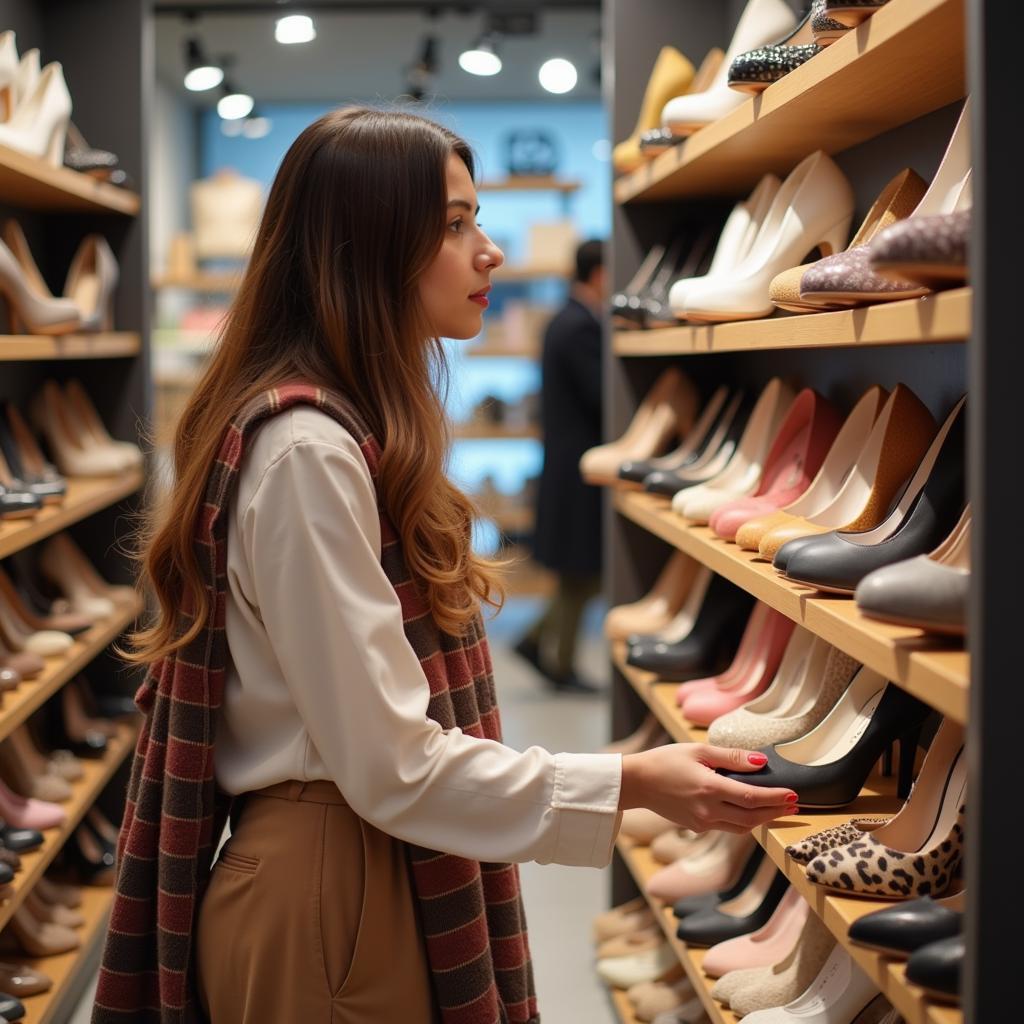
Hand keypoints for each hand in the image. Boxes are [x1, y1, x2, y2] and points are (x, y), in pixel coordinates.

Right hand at [620, 743, 796, 833]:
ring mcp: (702, 822)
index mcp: (709, 789)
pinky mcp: (697, 827)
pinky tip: (750, 811)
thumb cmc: (665, 761)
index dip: (776, 798)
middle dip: (776, 812)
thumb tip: (761, 762)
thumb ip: (732, 758)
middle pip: (752, 818)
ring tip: (778, 810)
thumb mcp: (698, 751)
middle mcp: (708, 811)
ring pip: (742, 827)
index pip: (752, 798)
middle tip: (794, 806)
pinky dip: (744, 821)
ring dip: (762, 820)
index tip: (793, 795)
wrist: (638, 782)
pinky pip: (727, 827)